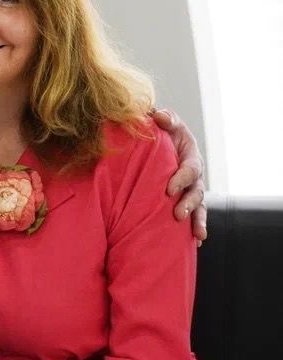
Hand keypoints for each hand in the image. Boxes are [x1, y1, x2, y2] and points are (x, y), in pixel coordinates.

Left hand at [151, 107, 206, 242]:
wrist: (160, 144)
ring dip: (198, 220)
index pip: (189, 169)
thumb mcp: (167, 123)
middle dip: (189, 204)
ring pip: (199, 207)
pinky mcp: (185, 201)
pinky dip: (196, 228)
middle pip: (197, 192)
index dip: (181, 179)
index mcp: (190, 157)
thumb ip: (166, 119)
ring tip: (196, 234)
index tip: (169, 189)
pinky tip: (195, 243)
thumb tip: (160, 117)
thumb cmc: (163, 133)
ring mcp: (192, 191)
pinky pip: (194, 216)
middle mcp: (194, 176)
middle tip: (178, 214)